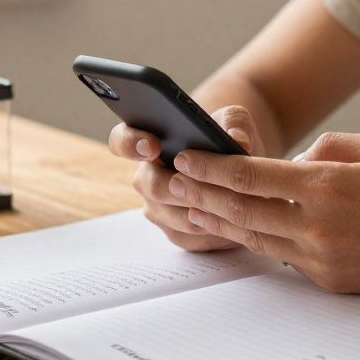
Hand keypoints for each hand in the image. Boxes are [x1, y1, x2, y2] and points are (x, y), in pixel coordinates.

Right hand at [108, 105, 264, 250]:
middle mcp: (146, 178)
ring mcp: (158, 209)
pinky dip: (212, 229)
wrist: (236, 172)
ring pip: (174, 216)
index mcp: (147, 144)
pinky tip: (232, 218)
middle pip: (153, 186)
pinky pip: (190, 236)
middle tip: (207, 181)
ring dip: (203, 209)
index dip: (131, 144)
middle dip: (181, 185)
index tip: (152, 146)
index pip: (121, 141)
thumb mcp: (232, 122)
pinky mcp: (176, 233)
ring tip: (231, 199)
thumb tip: (238, 140)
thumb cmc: (225, 140)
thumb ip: (234, 122)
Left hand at [169, 132, 359, 296]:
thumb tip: (292, 161)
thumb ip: (328, 147)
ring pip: (255, 238)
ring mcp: (323, 258)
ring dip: (217, 222)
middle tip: (171, 182)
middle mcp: (319, 225)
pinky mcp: (331, 281)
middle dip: (201, 194)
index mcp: (329, 185)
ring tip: (188, 208)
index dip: (213, 166)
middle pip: (242, 209)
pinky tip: (235, 230)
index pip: (252, 175)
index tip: (188, 156)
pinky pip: (284, 257)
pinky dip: (256, 240)